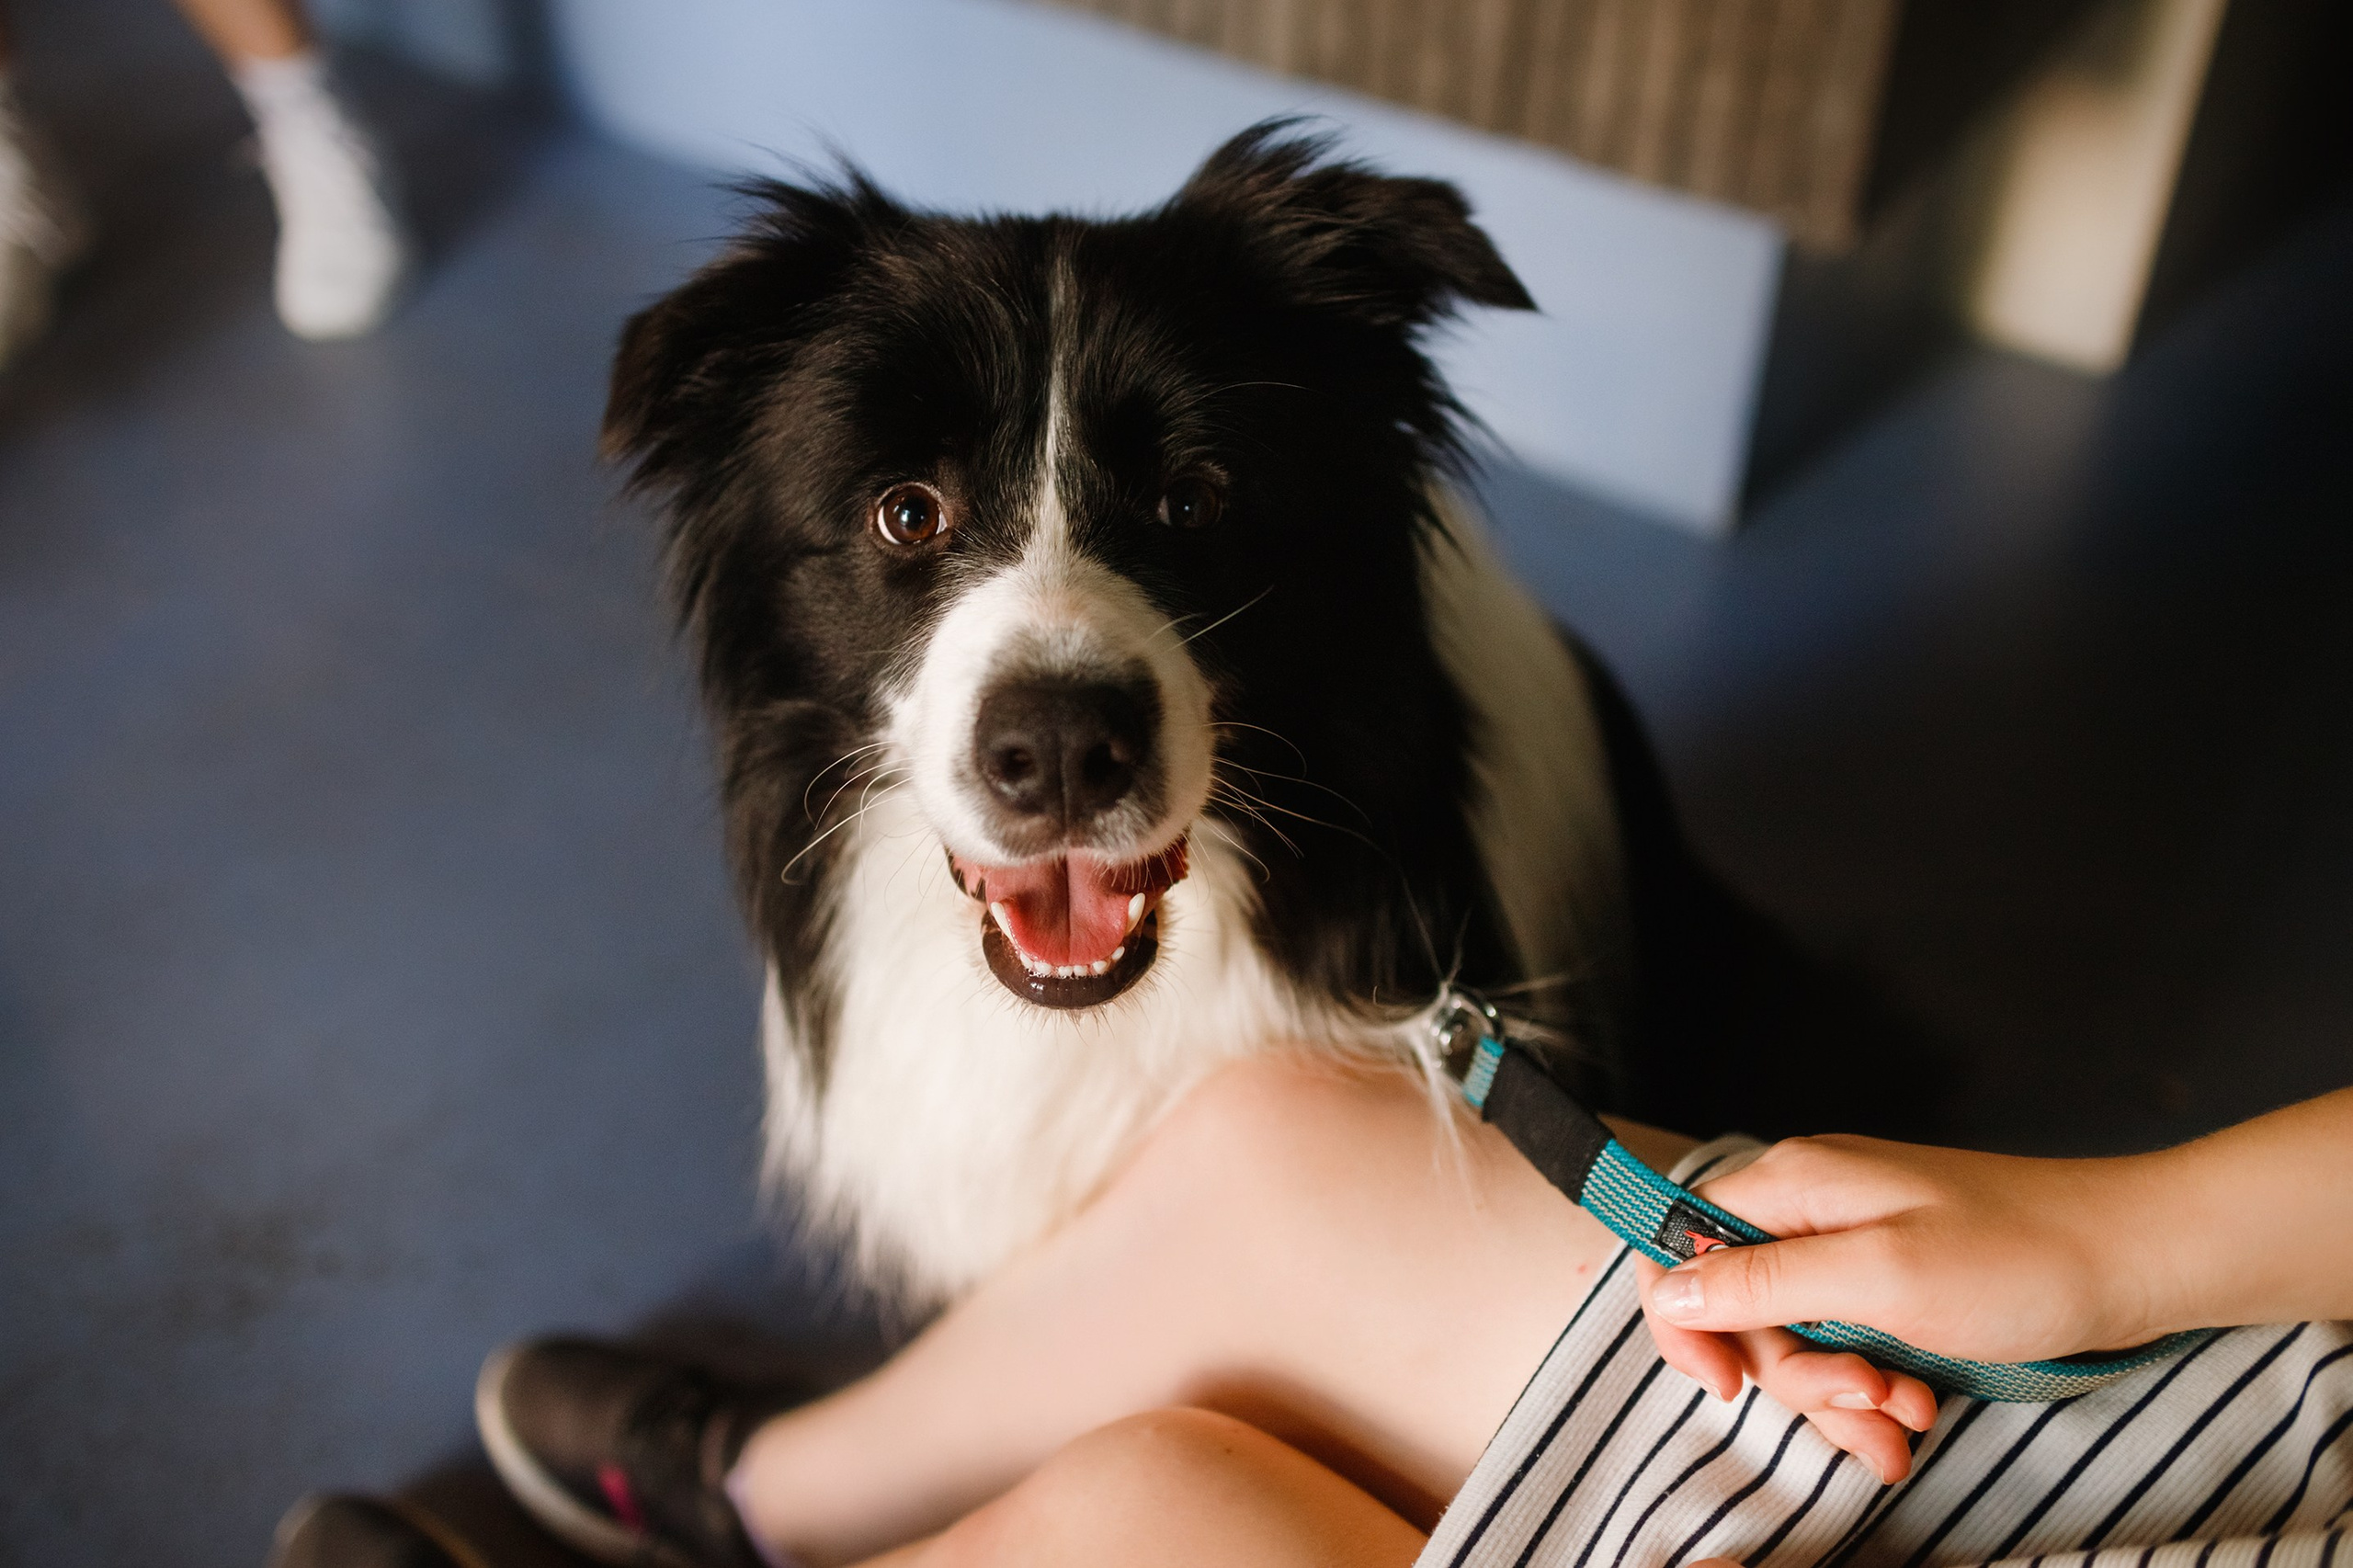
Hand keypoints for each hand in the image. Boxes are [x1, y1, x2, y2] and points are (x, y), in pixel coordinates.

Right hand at [1631, 1133, 2158, 1483]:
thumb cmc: (2023, 1257)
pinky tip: (1920, 1413)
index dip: (1685, 1322)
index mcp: (1791, 1186)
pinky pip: (1846, 1350)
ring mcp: (1853, 1248)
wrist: (2138, 1259)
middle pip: (1740, 1311)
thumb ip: (1765, 1283)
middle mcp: (1810, 1211)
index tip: (1728, 1386)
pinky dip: (1874, 1395)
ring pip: (1795, 1342)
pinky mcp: (1893, 1285)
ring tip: (1908, 1421)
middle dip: (1795, 1379)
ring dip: (1842, 1399)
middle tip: (1867, 1405)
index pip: (1679, 1245)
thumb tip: (1668, 1291)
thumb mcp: (1882, 1278)